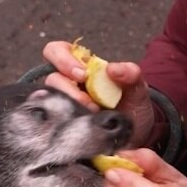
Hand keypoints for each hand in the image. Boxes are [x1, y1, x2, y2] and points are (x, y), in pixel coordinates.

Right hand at [42, 40, 157, 148]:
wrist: (136, 135)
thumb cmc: (132, 107)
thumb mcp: (137, 89)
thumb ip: (131, 74)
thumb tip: (112, 68)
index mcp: (80, 67)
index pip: (56, 51)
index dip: (63, 59)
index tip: (83, 75)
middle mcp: (67, 85)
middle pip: (51, 78)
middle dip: (67, 88)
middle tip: (88, 102)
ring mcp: (62, 106)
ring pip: (49, 101)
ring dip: (69, 107)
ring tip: (91, 116)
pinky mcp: (61, 126)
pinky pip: (51, 122)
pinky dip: (63, 124)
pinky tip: (80, 128)